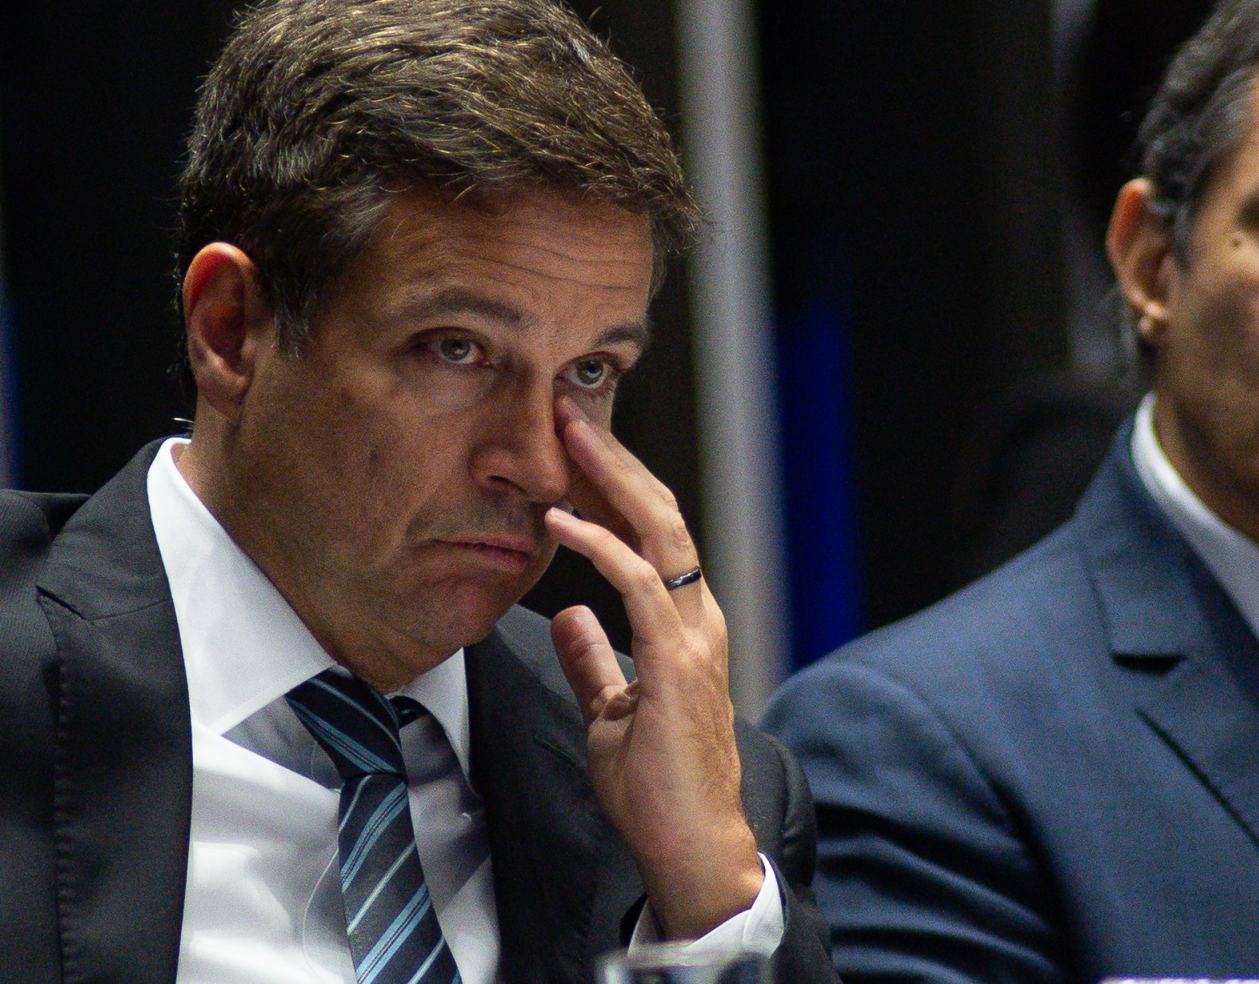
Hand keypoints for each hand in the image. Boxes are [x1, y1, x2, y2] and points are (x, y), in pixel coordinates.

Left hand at [543, 400, 764, 940]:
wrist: (692, 847)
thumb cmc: (658, 790)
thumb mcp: (612, 713)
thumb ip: (596, 661)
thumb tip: (570, 617)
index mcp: (687, 628)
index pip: (655, 538)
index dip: (617, 488)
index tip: (574, 450)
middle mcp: (699, 620)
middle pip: (662, 516)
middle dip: (616, 460)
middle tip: (571, 412)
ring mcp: (693, 638)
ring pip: (659, 533)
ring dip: (610, 479)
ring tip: (567, 435)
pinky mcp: (676, 664)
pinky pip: (639, 586)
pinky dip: (599, 546)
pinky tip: (559, 521)